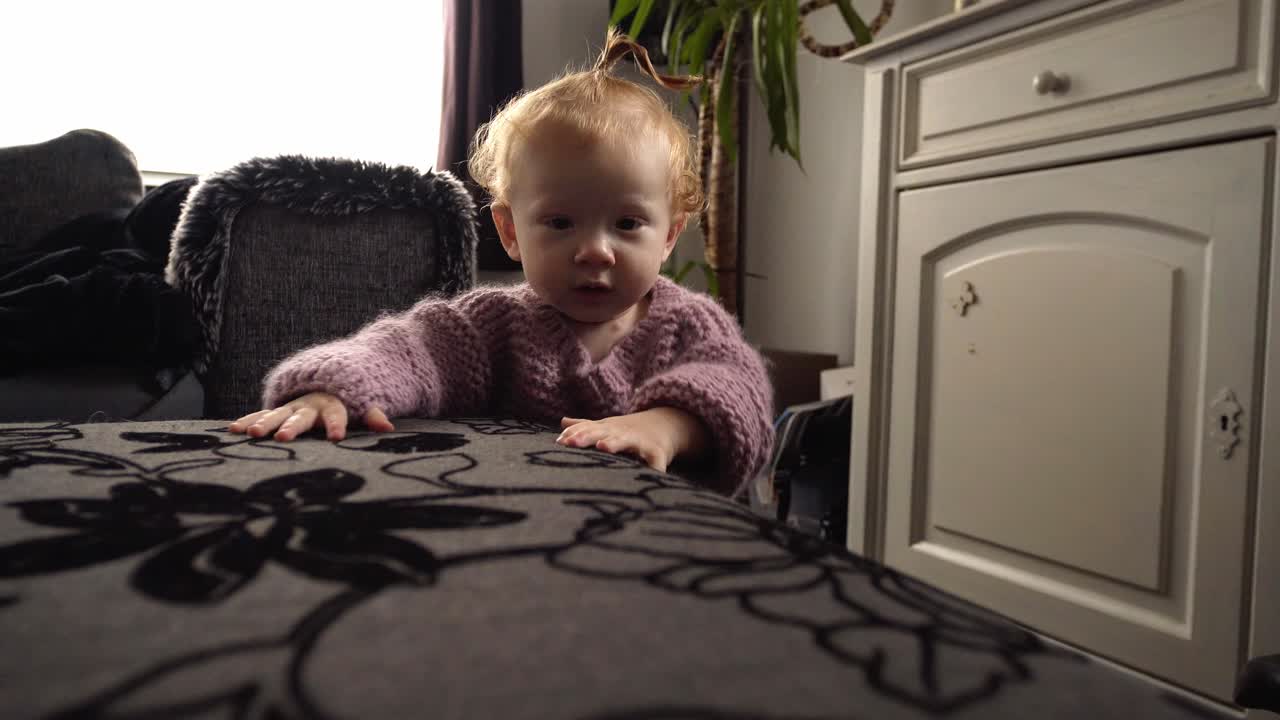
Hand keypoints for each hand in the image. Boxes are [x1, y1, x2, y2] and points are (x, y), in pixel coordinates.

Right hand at [228, 392, 394, 441]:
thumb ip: (373, 415)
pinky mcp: (278, 410)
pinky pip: (260, 415)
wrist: (331, 377)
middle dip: (292, 426)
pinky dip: (248, 421)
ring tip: (252, 435)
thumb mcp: (363, 406)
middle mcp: (309, 404)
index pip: (336, 414)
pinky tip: (232, 430)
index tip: (337, 438)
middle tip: (282, 438)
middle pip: (301, 416)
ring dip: (264, 423)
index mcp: (333, 404)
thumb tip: (387, 428)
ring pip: (276, 414)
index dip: (337, 425)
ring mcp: (291, 406)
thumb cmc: (349, 400)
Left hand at [557, 407, 708, 472]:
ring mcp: (638, 441)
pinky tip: (649, 472)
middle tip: (572, 443)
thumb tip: (563, 422)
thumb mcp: (607, 427)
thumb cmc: (628, 432)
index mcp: (607, 429)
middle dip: (586, 436)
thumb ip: (585, 426)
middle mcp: (620, 433)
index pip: (587, 430)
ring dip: (614, 442)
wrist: (665, 425)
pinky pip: (654, 460)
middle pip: (600, 433)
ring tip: (603, 446)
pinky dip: (653, 466)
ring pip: (624, 441)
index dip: (574, 435)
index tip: (560, 441)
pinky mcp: (656, 452)